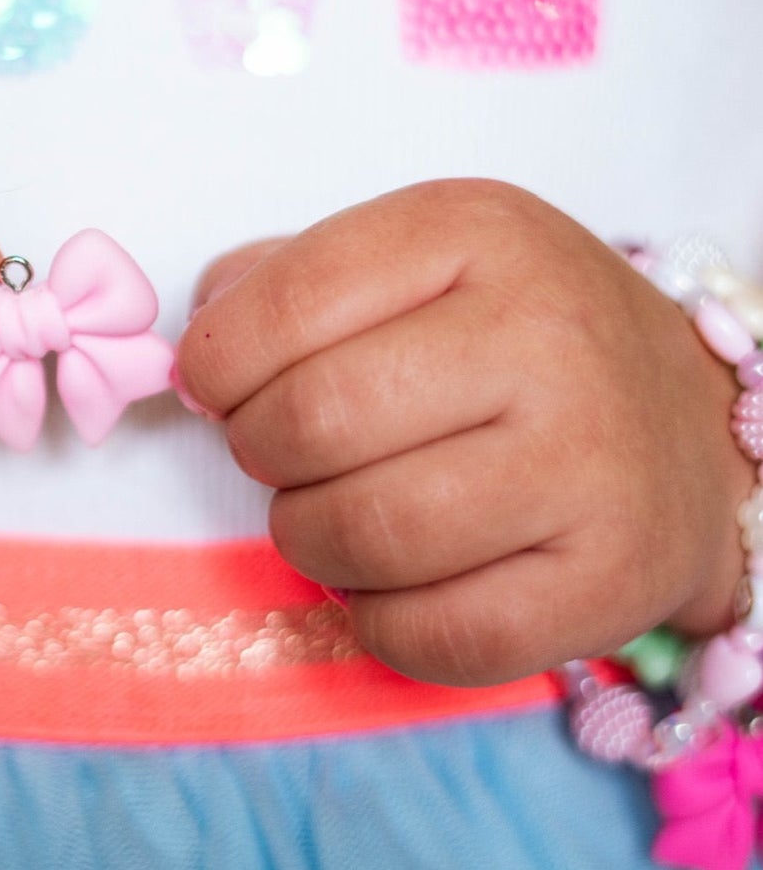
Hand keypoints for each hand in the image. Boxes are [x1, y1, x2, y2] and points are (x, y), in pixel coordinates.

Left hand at [175, 179, 754, 685]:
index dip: (217, 364)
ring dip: (307, 538)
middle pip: (312, 422)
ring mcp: (589, 466)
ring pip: (363, 533)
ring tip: (333, 513)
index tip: (223, 386)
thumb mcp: (408, 261)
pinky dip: (373, 618)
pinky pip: (428, 634)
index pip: (285, 304)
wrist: (681, 426)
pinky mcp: (607, 583)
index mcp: (478, 234)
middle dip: (260, 450)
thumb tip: (189, 361)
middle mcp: (548, 339)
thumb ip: (279, 285)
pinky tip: (387, 580)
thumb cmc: (508, 339)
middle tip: (285, 453)